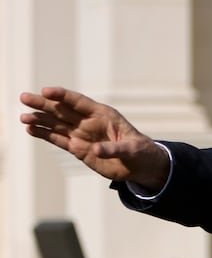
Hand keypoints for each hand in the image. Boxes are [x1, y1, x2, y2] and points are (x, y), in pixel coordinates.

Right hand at [19, 87, 169, 191]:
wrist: (141, 166)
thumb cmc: (141, 152)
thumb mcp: (132, 149)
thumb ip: (115, 148)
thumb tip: (95, 150)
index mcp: (103, 115)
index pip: (79, 101)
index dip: (62, 96)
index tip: (46, 91)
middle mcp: (89, 122)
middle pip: (62, 110)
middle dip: (43, 104)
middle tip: (24, 97)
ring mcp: (82, 134)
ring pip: (57, 124)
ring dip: (40, 120)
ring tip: (23, 117)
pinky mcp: (78, 148)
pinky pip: (58, 139)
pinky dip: (45, 135)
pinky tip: (31, 130)